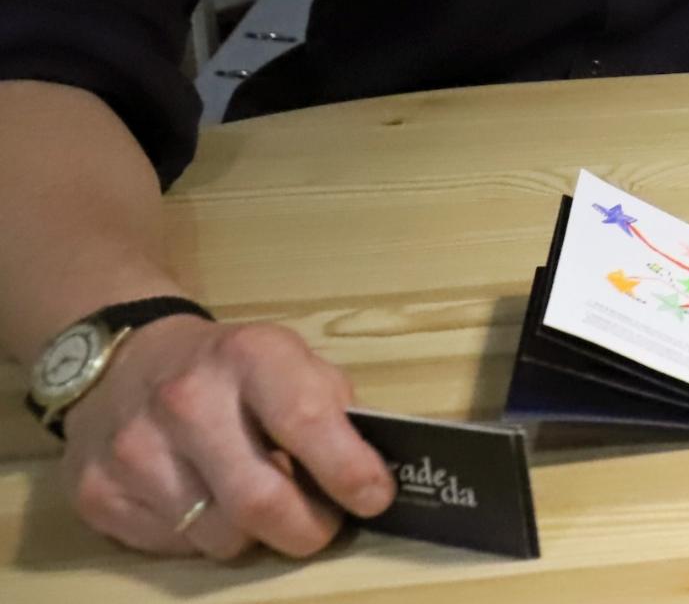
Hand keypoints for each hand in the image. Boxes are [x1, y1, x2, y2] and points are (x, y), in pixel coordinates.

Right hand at [62, 313, 392, 559]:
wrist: (123, 362)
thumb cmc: (227, 367)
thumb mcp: (288, 359)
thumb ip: (331, 407)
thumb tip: (372, 471)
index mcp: (249, 356)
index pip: (308, 421)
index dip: (349, 471)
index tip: (375, 497)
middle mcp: (186, 401)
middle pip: (260, 501)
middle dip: (307, 528)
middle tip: (323, 524)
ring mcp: (135, 450)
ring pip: (220, 538)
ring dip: (254, 535)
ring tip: (259, 503)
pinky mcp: (98, 495)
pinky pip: (175, 548)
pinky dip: (204, 538)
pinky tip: (206, 501)